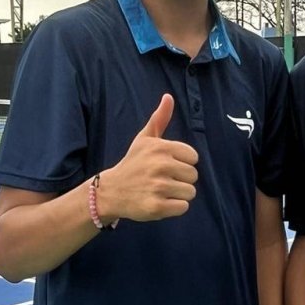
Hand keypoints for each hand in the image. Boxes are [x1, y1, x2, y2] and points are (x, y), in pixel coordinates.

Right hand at [97, 94, 198, 222]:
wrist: (111, 191)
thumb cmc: (133, 163)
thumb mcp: (145, 139)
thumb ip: (159, 118)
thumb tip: (168, 96)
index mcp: (161, 148)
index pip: (193, 157)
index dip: (182, 163)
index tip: (167, 165)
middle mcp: (160, 166)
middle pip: (193, 176)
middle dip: (181, 180)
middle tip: (162, 180)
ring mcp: (158, 187)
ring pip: (190, 192)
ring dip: (178, 194)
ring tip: (161, 191)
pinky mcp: (157, 207)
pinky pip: (183, 207)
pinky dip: (174, 207)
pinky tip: (160, 202)